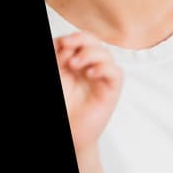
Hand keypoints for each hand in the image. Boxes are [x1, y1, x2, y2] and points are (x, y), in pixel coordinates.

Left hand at [54, 31, 122, 153]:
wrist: (70, 133)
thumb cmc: (63, 108)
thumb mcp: (57, 78)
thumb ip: (59, 60)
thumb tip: (62, 44)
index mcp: (77, 63)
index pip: (80, 40)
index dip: (71, 38)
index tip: (58, 45)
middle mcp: (90, 68)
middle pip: (95, 42)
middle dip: (81, 40)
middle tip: (66, 47)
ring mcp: (102, 79)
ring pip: (106, 54)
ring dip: (90, 54)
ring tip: (74, 65)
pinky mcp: (111, 91)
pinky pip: (115, 73)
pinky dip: (104, 68)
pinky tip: (90, 74)